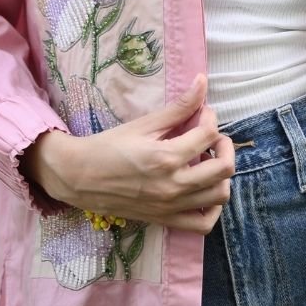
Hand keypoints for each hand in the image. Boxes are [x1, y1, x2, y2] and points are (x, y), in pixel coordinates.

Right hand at [23, 75, 234, 235]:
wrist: (79, 177)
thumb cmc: (108, 146)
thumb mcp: (143, 124)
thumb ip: (178, 107)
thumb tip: (202, 81)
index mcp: (167, 157)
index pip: (209, 134)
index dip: (211, 117)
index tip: (202, 112)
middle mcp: (174, 185)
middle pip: (224, 168)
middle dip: (225, 146)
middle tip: (212, 137)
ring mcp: (171, 206)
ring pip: (220, 196)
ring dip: (222, 175)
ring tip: (207, 161)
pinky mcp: (166, 219)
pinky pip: (204, 224)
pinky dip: (212, 209)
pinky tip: (203, 190)